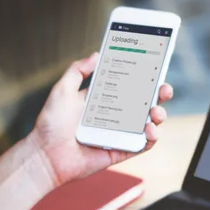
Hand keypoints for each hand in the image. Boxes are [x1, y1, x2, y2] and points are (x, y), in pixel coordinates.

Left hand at [29, 52, 173, 186]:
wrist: (45, 155)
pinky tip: (150, 129)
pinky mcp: (121, 151)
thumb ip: (78, 71)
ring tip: (155, 112)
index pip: (130, 85)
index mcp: (104, 99)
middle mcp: (115, 116)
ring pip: (149, 123)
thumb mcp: (62, 90)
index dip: (144, 77)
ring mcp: (120, 134)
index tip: (154, 67)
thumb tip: (97, 54)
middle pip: (145, 102)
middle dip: (159, 94)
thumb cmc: (51, 124)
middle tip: (163, 89)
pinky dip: (152, 137)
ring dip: (159, 115)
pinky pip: (143, 145)